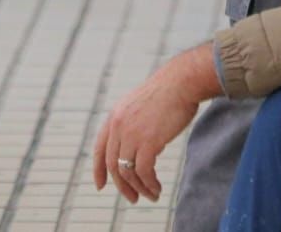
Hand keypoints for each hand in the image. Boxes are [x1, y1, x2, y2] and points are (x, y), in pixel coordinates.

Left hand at [94, 45, 219, 201]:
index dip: (98, 169)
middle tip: (133, 198)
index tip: (100, 185)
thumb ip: (136, 124)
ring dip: (139, 188)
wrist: (182, 81)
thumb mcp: (142, 105)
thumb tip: (145, 149)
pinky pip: (144, 171)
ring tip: (152, 195)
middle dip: (123, 186)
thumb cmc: (170, 91)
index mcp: (115, 116)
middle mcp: (119, 126)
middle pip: (114, 165)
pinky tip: (157, 188)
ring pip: (128, 172)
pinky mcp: (148, 141)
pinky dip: (149, 184)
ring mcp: (132, 134)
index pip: (100, 148)